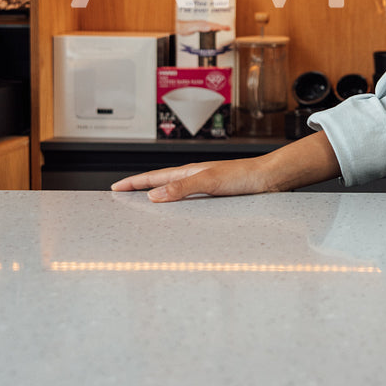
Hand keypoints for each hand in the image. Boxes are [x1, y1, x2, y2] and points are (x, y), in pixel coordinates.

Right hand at [111, 158, 276, 201]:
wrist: (270, 178)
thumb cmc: (245, 175)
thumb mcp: (209, 181)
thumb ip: (181, 187)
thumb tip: (153, 195)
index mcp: (189, 172)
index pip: (154, 177)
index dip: (134, 182)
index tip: (115, 187)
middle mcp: (195, 178)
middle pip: (161, 183)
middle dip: (140, 189)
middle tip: (122, 195)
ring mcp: (205, 187)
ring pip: (174, 192)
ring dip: (157, 197)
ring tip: (143, 205)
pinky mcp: (216, 196)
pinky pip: (188, 201)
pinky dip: (176, 205)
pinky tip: (178, 214)